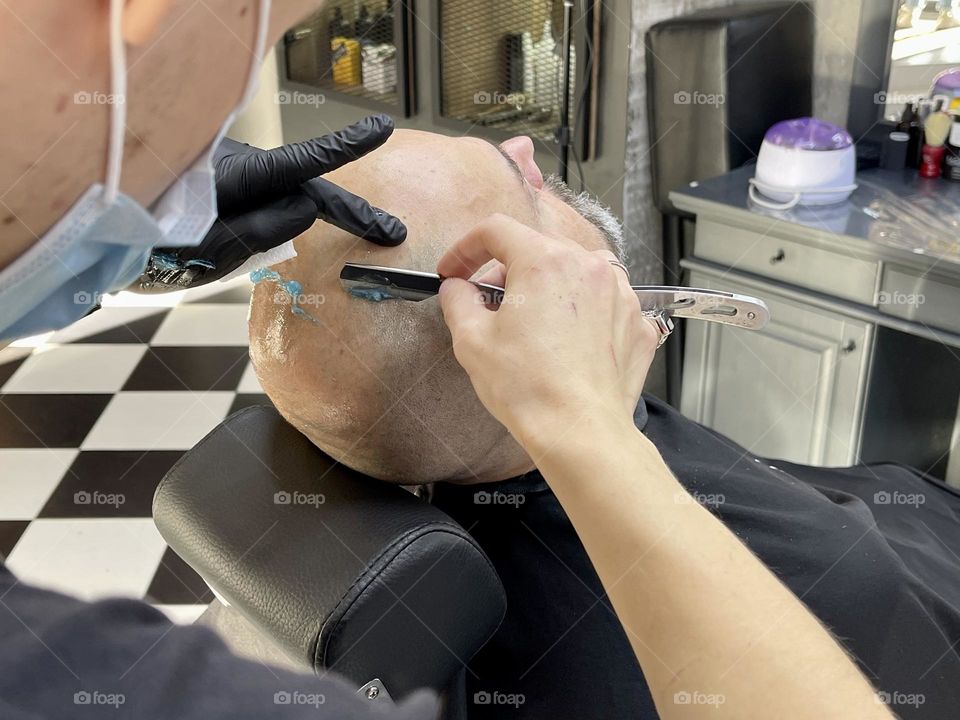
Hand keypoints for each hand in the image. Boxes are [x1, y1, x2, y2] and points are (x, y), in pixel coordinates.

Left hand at [138, 114, 405, 290]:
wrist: (101, 239)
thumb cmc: (150, 247)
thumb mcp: (214, 249)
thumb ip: (267, 229)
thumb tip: (308, 208)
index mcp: (236, 179)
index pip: (302, 162)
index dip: (345, 148)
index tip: (381, 129)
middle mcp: (237, 169)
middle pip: (305, 185)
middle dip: (346, 213)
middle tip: (390, 233)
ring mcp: (228, 176)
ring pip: (276, 201)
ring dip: (272, 229)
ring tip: (229, 250)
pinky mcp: (219, 187)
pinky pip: (255, 206)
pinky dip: (256, 226)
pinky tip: (226, 242)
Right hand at [436, 214, 659, 443]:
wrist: (580, 431)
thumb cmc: (528, 388)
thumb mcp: (472, 340)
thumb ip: (458, 300)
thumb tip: (456, 288)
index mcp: (544, 261)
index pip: (497, 229)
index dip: (466, 247)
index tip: (455, 271)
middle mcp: (588, 267)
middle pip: (538, 248)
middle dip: (506, 271)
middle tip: (487, 303)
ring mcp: (620, 294)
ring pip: (576, 271)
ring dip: (548, 286)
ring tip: (532, 321)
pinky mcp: (637, 323)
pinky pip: (603, 302)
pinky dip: (581, 312)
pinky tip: (566, 340)